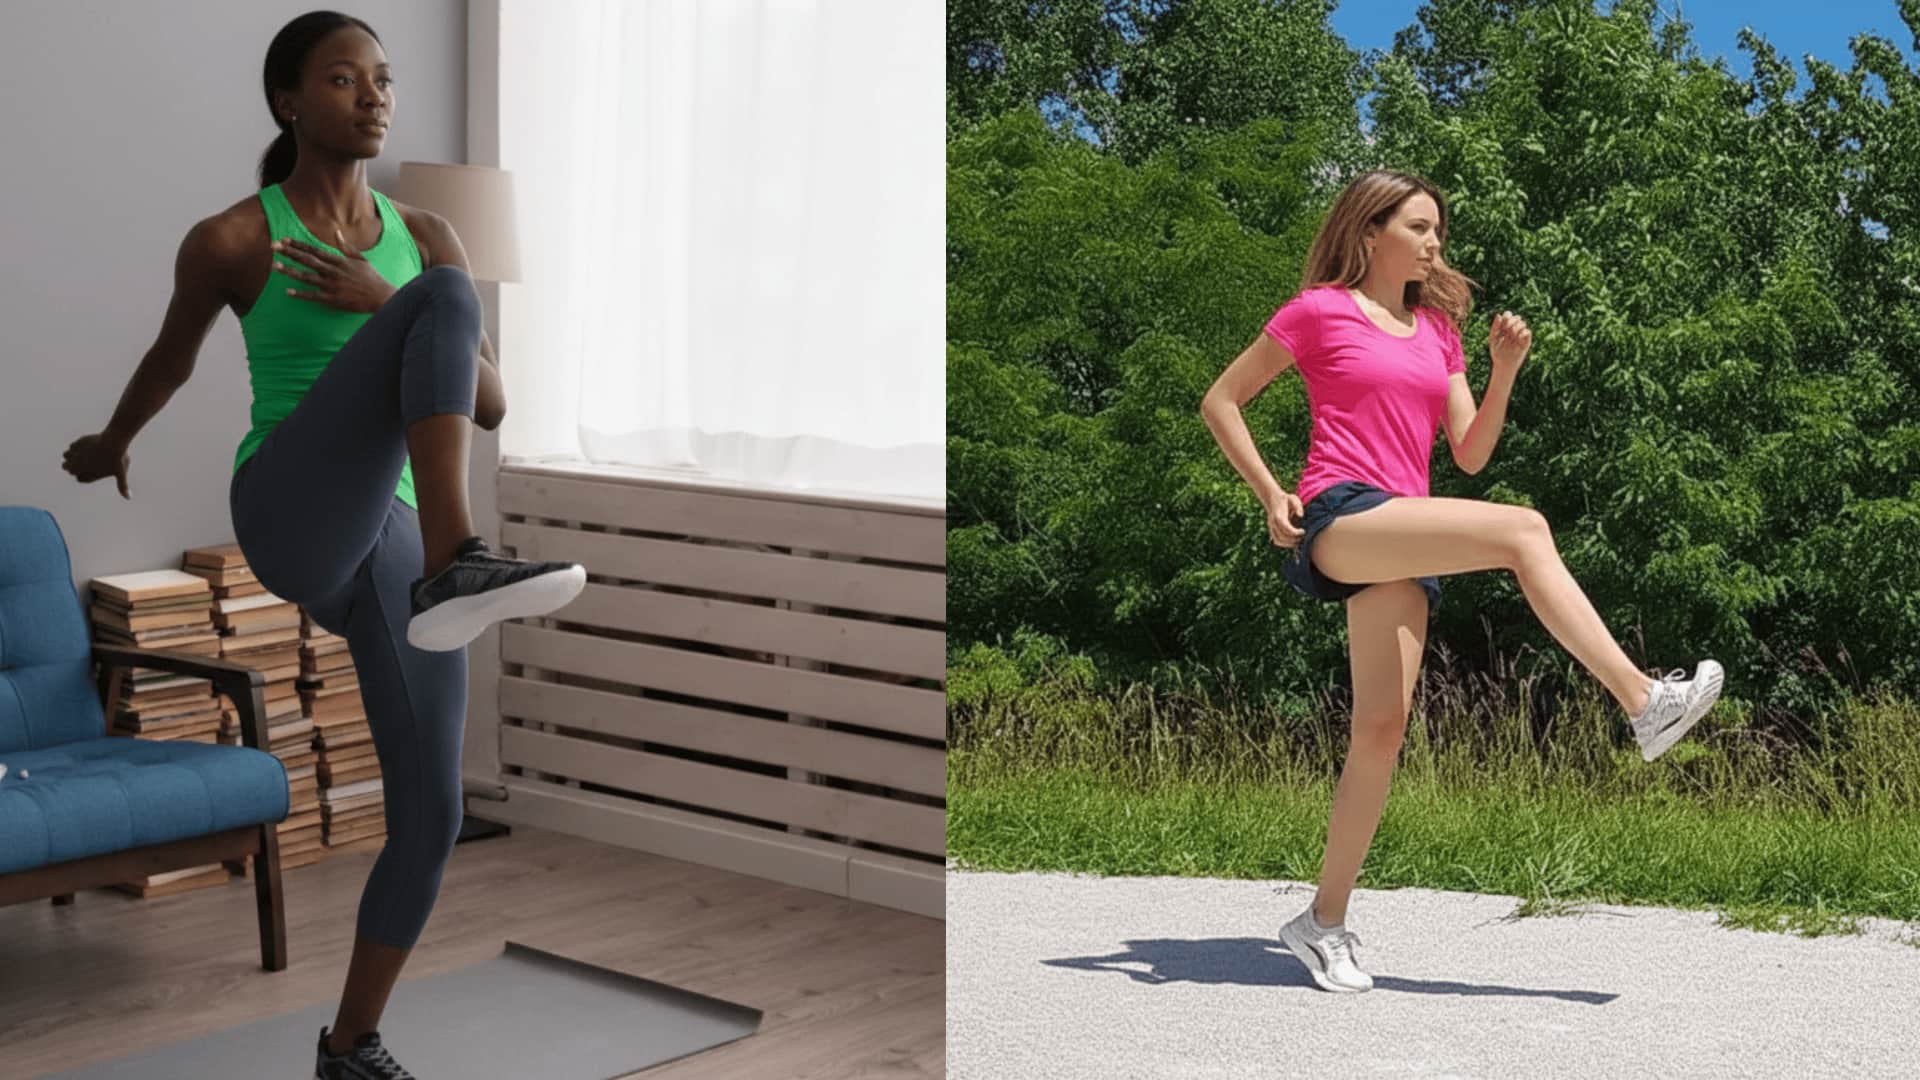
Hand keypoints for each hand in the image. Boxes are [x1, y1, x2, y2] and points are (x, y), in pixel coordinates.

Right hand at [63, 431, 131, 498]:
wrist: (113, 442)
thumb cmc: (118, 459)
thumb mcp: (121, 473)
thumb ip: (122, 486)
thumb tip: (129, 498)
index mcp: (87, 472)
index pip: (79, 478)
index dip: (81, 476)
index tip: (87, 473)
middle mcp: (78, 464)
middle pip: (67, 467)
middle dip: (72, 466)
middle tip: (79, 463)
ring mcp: (77, 453)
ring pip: (66, 456)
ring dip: (70, 456)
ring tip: (79, 455)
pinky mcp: (78, 443)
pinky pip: (71, 446)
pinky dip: (75, 447)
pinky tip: (81, 447)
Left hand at [272, 229, 396, 313]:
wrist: (382, 297)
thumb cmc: (372, 278)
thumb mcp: (361, 259)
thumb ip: (346, 246)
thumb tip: (336, 233)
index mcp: (339, 260)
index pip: (314, 250)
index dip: (298, 244)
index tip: (284, 240)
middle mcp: (334, 271)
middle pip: (307, 260)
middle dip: (289, 253)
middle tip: (273, 247)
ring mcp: (332, 286)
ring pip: (307, 277)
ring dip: (290, 271)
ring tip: (275, 267)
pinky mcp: (333, 299)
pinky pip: (313, 296)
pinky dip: (301, 294)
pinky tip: (288, 291)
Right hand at [1265, 489, 1304, 547]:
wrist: (1272, 498)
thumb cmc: (1286, 499)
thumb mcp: (1293, 498)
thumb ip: (1297, 506)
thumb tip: (1301, 516)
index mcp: (1278, 515)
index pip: (1285, 528)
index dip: (1295, 532)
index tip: (1304, 531)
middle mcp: (1272, 523)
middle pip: (1282, 536)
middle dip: (1294, 539)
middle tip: (1304, 537)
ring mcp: (1271, 527)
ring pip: (1278, 541)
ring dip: (1289, 544)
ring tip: (1300, 541)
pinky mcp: (1272, 530)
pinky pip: (1277, 541)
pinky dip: (1285, 544)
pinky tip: (1294, 542)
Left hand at [1490, 311, 1531, 374]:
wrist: (1503, 365)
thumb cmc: (1496, 352)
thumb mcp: (1492, 339)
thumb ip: (1495, 327)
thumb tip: (1498, 314)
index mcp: (1505, 328)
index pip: (1508, 315)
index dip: (1507, 316)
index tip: (1502, 324)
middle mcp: (1514, 330)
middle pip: (1516, 317)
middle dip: (1511, 321)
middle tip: (1506, 329)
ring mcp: (1520, 335)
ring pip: (1523, 323)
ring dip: (1516, 327)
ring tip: (1512, 335)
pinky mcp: (1526, 341)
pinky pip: (1528, 331)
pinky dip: (1522, 332)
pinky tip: (1517, 338)